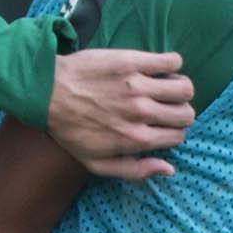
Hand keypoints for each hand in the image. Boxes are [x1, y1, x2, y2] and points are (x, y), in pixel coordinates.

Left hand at [47, 50, 193, 178]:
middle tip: (166, 107)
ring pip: (185, 87)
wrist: (46, 92)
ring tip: (166, 87)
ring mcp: (139, 85)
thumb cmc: (70, 130)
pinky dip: (172, 64)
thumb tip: (169, 168)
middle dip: (181, 112)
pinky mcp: (133, 61)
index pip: (178, 135)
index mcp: (136, 139)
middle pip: (186, 113)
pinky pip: (172, 60)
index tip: (162, 126)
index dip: (173, 132)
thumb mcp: (96, 164)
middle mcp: (142, 113)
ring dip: (180, 88)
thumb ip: (135, 171)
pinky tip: (160, 68)